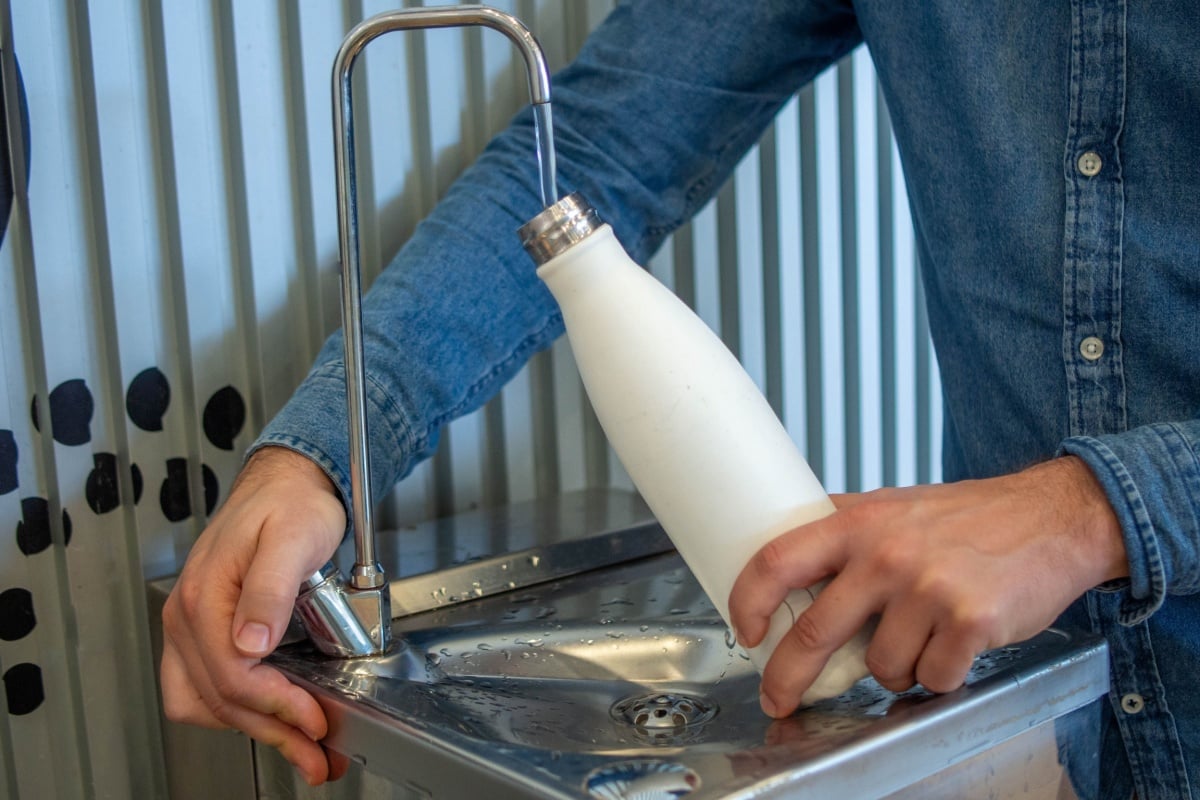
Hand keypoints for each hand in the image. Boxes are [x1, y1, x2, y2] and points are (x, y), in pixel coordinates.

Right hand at [160, 446, 348, 783]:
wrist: (286, 483)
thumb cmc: (290, 504)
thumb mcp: (292, 538)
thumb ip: (269, 589)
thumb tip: (250, 642)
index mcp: (205, 595)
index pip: (232, 675)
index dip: (277, 707)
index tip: (315, 721)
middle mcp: (189, 615)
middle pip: (220, 698)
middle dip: (272, 732)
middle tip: (316, 754)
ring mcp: (193, 625)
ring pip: (207, 701)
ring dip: (253, 729)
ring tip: (299, 746)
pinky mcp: (206, 630)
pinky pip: (204, 687)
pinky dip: (235, 710)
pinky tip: (271, 715)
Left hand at [729, 456, 1127, 717]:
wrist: (1053, 518)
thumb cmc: (969, 515)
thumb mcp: (893, 504)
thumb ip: (844, 524)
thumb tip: (787, 547)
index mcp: (859, 523)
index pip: (779, 560)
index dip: (749, 601)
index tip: (745, 631)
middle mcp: (887, 555)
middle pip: (815, 632)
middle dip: (789, 677)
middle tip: (780, 696)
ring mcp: (929, 589)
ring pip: (881, 667)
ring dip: (894, 669)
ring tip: (920, 636)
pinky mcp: (970, 622)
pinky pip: (932, 678)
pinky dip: (939, 675)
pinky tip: (954, 646)